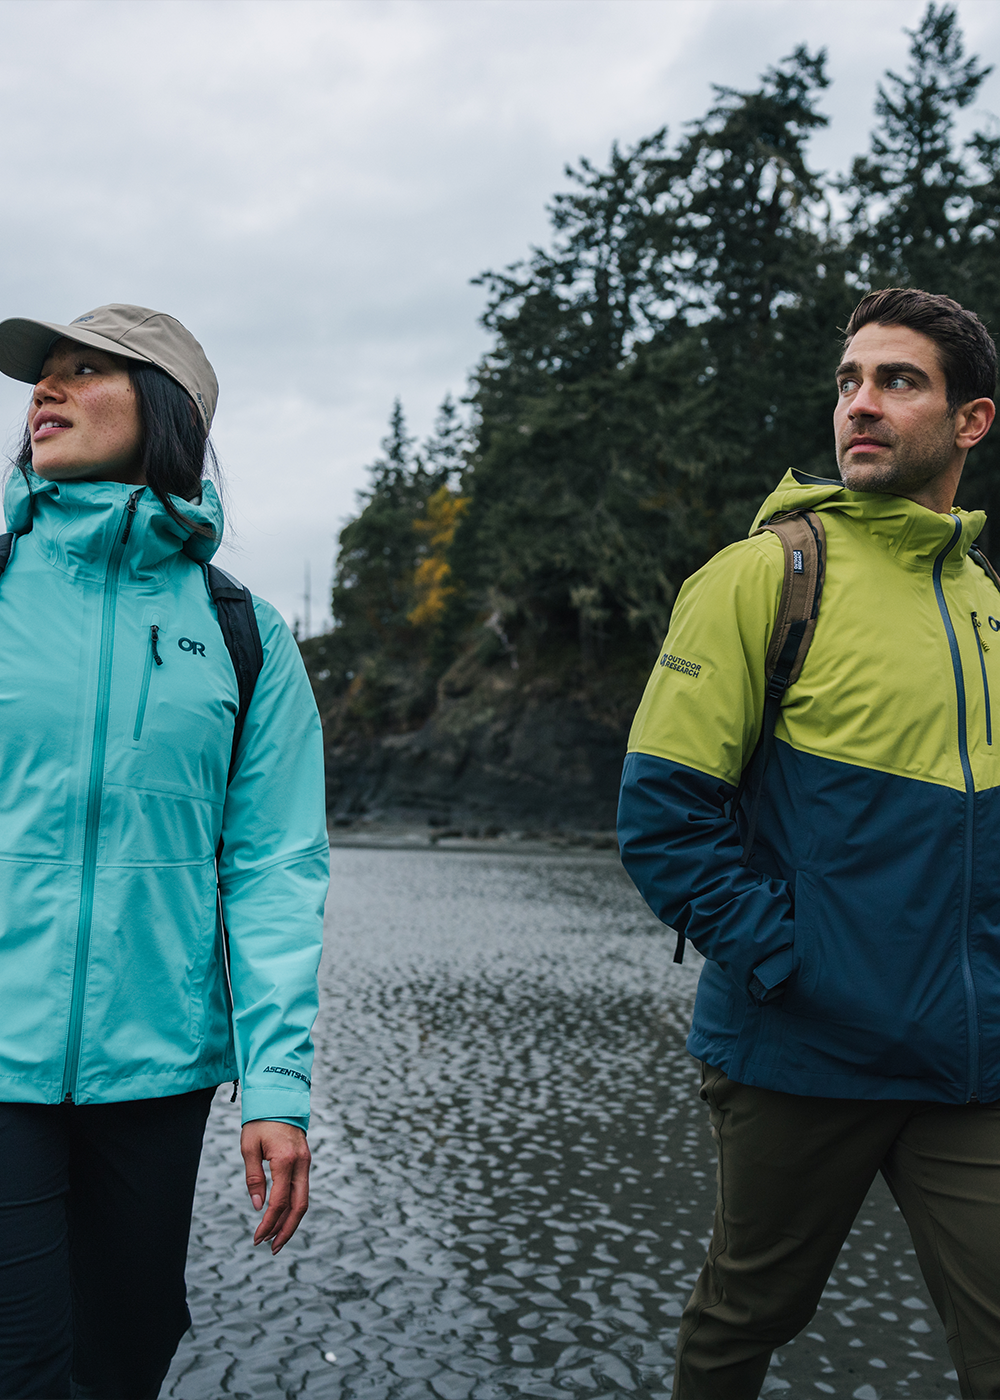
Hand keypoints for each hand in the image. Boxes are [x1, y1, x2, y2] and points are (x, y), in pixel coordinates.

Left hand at [240, 1120, 310, 1253]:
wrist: (279, 1095)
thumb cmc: (260, 1121)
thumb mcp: (249, 1147)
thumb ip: (254, 1178)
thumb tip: (259, 1207)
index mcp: (285, 1160)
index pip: (279, 1201)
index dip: (268, 1223)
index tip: (257, 1238)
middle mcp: (301, 1163)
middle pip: (299, 1206)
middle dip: (286, 1231)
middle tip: (272, 1249)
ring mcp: (306, 1161)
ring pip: (304, 1199)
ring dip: (291, 1221)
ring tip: (276, 1239)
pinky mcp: (305, 1160)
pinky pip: (302, 1189)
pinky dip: (293, 1206)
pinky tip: (282, 1216)